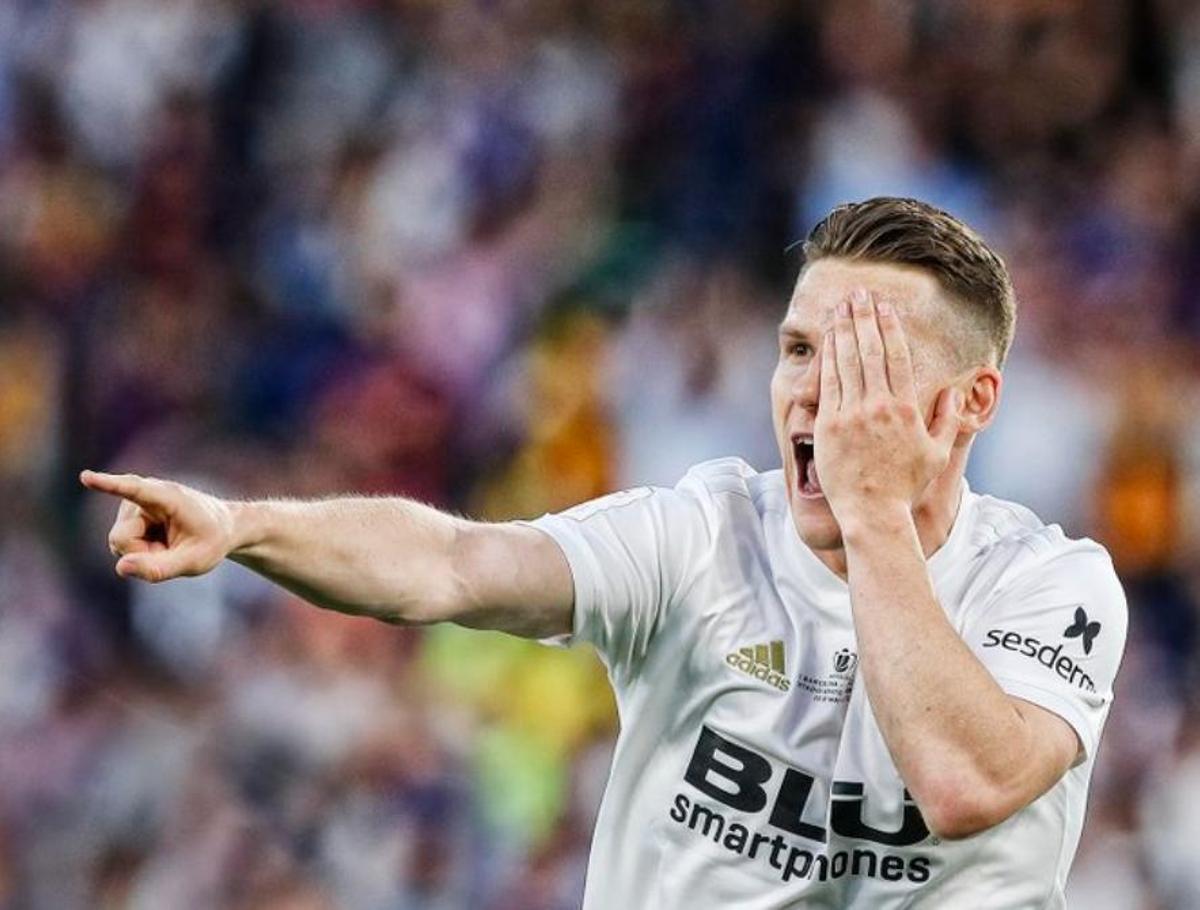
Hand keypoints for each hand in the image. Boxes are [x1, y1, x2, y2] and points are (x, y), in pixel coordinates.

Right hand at [80, 470, 235, 581]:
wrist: (221, 529)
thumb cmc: (211, 541)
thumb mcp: (194, 561)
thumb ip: (159, 568)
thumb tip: (120, 567)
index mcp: (168, 497)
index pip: (133, 489)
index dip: (109, 485)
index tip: (86, 477)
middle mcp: (144, 495)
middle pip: (121, 539)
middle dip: (142, 554)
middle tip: (172, 550)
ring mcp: (133, 505)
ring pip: (120, 544)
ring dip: (143, 553)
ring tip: (169, 545)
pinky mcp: (128, 516)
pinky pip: (122, 546)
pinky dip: (140, 552)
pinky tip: (159, 544)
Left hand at [814, 290, 960, 521]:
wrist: (873, 511)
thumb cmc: (905, 485)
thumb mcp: (937, 453)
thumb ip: (947, 419)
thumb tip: (953, 390)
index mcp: (905, 409)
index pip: (897, 358)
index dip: (890, 328)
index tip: (886, 307)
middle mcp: (878, 406)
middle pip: (870, 351)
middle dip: (865, 318)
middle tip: (860, 294)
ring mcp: (852, 414)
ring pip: (847, 361)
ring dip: (844, 330)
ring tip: (841, 307)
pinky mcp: (829, 424)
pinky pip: (828, 382)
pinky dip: (828, 357)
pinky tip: (827, 338)